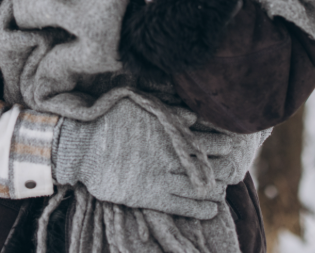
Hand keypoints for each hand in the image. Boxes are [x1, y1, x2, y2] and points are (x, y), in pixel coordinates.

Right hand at [53, 98, 223, 217]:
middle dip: (224, 165)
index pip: (204, 138)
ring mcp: (160, 178)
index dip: (222, 142)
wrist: (81, 145)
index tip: (233, 143)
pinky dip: (202, 208)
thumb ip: (166, 111)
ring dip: (216, 188)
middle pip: (207, 163)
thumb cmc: (107, 120)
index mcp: (166, 132)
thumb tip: (192, 115)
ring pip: (199, 187)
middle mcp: (167, 156)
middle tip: (233, 166)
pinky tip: (212, 207)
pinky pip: (184, 206)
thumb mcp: (136, 105)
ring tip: (223, 187)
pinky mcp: (150, 196)